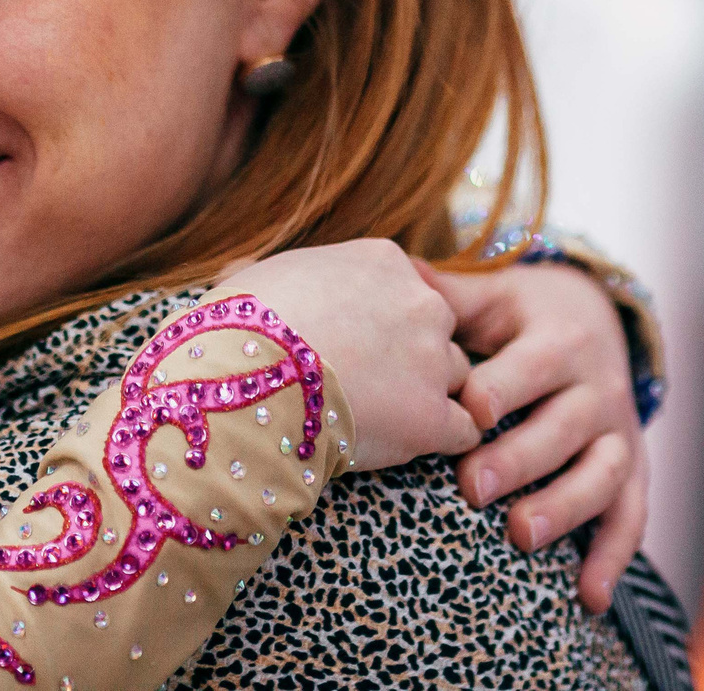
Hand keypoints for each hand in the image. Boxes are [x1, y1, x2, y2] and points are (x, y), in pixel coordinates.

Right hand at [217, 239, 479, 470]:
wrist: (250, 376)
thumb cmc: (244, 322)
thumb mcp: (259, 274)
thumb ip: (280, 272)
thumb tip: (240, 270)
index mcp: (382, 261)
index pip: (404, 287)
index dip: (381, 319)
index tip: (353, 342)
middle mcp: (421, 302)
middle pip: (436, 327)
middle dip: (410, 352)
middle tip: (367, 380)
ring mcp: (432, 359)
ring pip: (453, 375)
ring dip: (426, 394)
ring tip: (382, 416)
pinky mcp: (434, 417)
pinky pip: (462, 428)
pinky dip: (440, 438)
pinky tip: (404, 443)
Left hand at [427, 259, 645, 613]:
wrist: (592, 316)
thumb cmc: (519, 313)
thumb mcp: (493, 295)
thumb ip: (451, 293)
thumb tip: (397, 271)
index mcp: (560, 340)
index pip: (533, 366)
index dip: (503, 387)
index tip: (469, 409)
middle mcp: (598, 387)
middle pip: (565, 426)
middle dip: (522, 458)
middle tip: (473, 487)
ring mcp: (620, 432)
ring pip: (604, 474)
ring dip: (565, 508)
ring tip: (519, 537)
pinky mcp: (633, 469)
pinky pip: (632, 516)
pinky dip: (613, 557)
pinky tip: (587, 597)